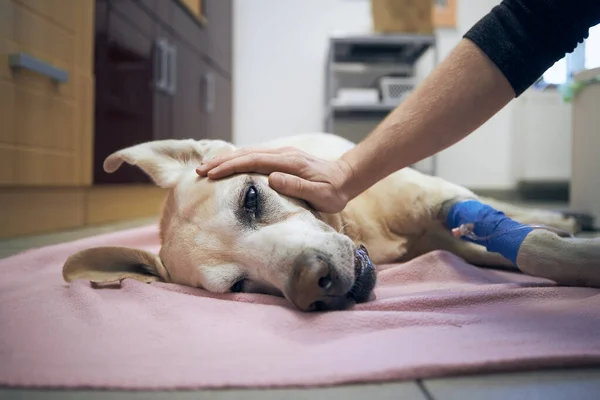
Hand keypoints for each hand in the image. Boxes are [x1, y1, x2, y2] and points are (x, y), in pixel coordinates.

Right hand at [196, 147, 354, 212]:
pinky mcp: (281, 158)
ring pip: (248, 153)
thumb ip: (297, 186)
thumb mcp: (321, 195)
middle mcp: (283, 154)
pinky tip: (226, 164)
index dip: (231, 167)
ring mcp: (281, 154)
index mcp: (290, 162)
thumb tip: (271, 178)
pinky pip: (254, 155)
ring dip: (226, 159)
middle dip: (221, 161)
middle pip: (246, 153)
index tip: (212, 174)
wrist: (346, 177)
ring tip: (205, 167)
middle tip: (199, 170)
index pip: (254, 161)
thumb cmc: (334, 192)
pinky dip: (237, 159)